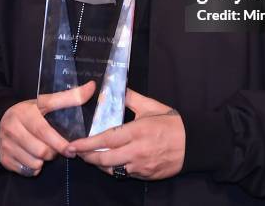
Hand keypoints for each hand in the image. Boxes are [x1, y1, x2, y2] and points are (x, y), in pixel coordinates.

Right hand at [0, 80, 95, 175]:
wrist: (1, 117)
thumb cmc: (30, 110)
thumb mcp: (47, 101)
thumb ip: (70, 96)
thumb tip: (92, 87)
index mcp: (26, 113)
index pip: (44, 131)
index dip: (59, 142)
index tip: (71, 149)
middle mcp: (13, 129)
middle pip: (41, 150)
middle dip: (53, 152)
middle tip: (55, 146)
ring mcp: (6, 145)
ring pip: (34, 163)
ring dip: (43, 160)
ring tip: (43, 150)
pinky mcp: (3, 158)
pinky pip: (25, 171)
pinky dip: (33, 167)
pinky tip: (33, 156)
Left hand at [67, 88, 184, 179]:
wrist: (191, 143)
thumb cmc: (170, 123)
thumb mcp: (151, 106)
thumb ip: (131, 98)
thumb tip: (116, 88)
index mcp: (136, 132)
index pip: (106, 140)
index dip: (87, 144)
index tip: (74, 145)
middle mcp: (136, 151)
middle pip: (104, 160)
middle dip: (88, 157)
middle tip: (76, 153)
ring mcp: (140, 166)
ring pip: (112, 170)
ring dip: (99, 165)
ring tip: (91, 157)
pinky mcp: (144, 175)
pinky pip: (124, 174)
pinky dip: (114, 169)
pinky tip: (111, 162)